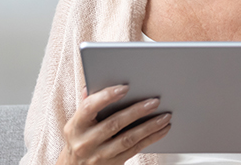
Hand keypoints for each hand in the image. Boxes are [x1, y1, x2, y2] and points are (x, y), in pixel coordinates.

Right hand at [56, 85, 171, 164]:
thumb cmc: (79, 138)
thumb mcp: (77, 122)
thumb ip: (87, 104)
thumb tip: (94, 83)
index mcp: (75, 126)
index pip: (89, 107)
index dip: (106, 96)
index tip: (125, 87)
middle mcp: (86, 142)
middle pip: (114, 124)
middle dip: (136, 111)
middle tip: (154, 101)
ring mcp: (100, 155)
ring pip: (128, 139)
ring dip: (149, 127)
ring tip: (165, 116)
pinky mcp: (113, 163)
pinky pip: (135, 149)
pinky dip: (151, 138)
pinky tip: (162, 129)